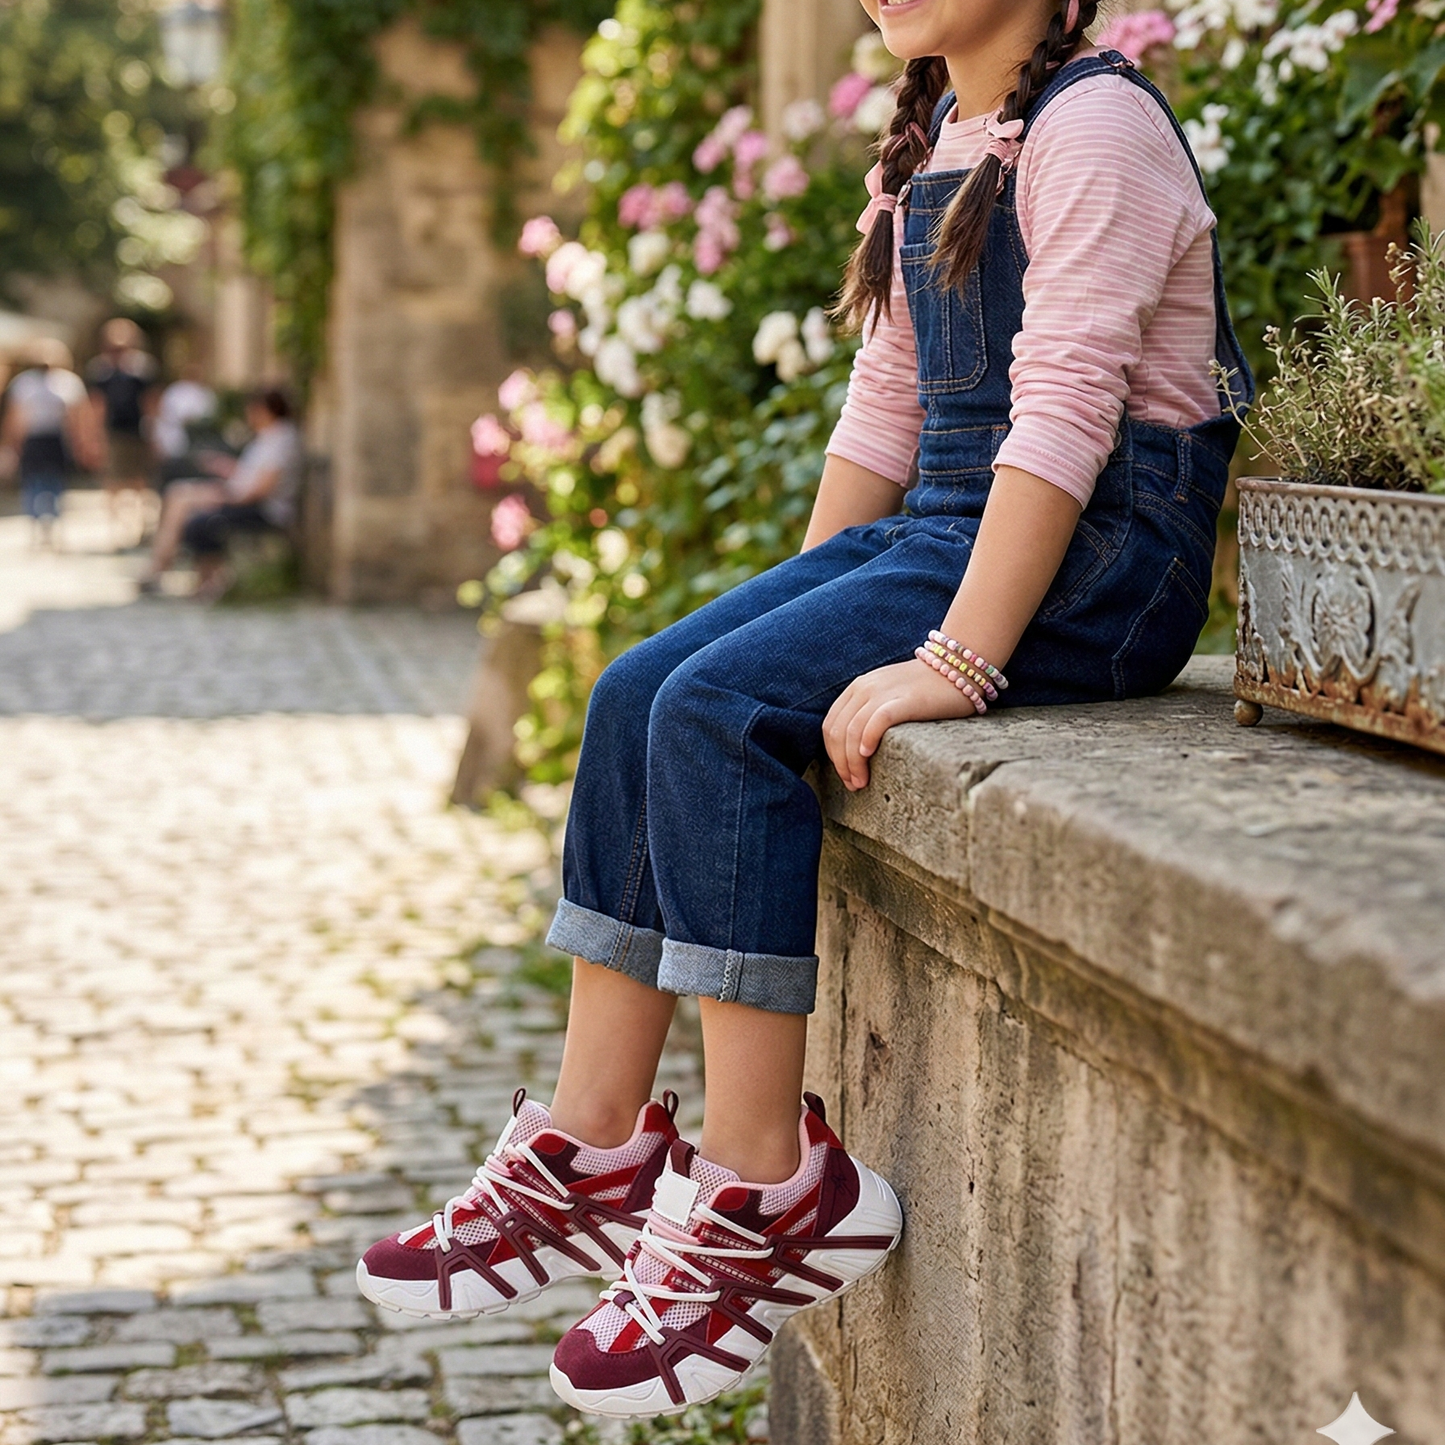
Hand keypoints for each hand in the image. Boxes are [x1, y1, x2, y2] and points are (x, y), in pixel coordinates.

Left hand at [823, 658, 975, 791]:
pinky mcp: (905, 700)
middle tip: (854, 785)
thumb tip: (856, 749)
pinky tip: (869, 755)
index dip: (833, 755)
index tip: (845, 775)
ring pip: (853, 731)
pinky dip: (867, 740)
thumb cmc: (927, 689)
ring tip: (862, 781)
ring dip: (853, 762)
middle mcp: (865, 688)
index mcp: (858, 688)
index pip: (831, 725)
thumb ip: (870, 712)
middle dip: (841, 763)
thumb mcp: (888, 695)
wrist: (959, 667)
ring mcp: (883, 692)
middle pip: (838, 732)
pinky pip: (877, 721)